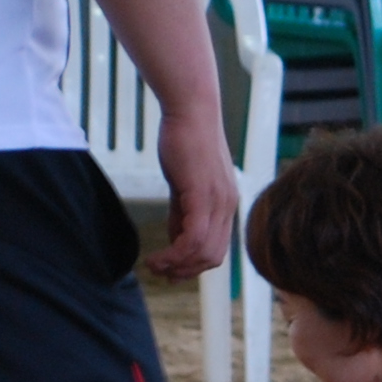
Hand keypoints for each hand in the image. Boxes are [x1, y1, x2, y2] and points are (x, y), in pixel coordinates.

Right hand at [146, 106, 240, 281]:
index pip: (217, 248)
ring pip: (203, 252)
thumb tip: (176, 239)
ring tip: (153, 265)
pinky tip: (156, 255)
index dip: (194, 265)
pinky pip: (194, 238)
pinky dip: (175, 254)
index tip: (170, 271)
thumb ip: (182, 213)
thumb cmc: (185, 141)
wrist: (190, 110)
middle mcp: (228, 206)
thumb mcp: (184, 184)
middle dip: (185, 270)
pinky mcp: (203, 195)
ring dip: (176, 265)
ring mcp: (219, 201)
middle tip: (160, 272)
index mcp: (227, 204)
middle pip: (213, 257)